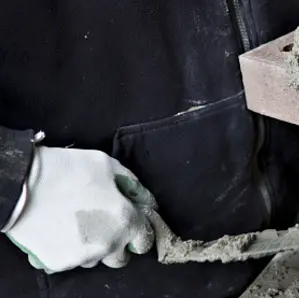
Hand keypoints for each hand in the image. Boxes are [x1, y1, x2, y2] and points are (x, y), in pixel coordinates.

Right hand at [3, 146, 155, 272]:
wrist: (22, 183)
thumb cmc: (68, 170)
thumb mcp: (109, 165)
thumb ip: (132, 185)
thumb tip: (145, 200)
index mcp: (125, 221)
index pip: (144, 239)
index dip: (139, 231)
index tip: (131, 224)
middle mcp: (108, 244)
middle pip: (120, 257)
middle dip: (116, 244)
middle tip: (103, 225)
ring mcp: (82, 257)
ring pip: (94, 259)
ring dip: (92, 247)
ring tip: (78, 225)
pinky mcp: (58, 263)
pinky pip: (70, 261)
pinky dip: (67, 250)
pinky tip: (60, 231)